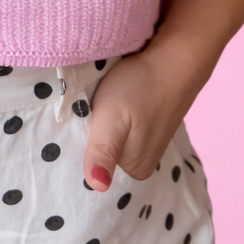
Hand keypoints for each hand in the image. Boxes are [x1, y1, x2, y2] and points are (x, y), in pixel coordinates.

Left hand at [81, 37, 206, 191]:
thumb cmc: (140, 84)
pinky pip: (120, 131)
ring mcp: (147, 145)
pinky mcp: (148, 128)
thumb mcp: (112, 116)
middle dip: (87, 138)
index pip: (95, 168)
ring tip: (94, 108)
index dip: (78, 150)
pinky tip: (109, 106)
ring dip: (99, 126)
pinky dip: (110, 119)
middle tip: (82, 114)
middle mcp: (143, 163)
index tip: (71, 130)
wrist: (172, 57)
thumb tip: (97, 187)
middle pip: (102, 155)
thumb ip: (103, 152)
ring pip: (110, 141)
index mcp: (135, 168)